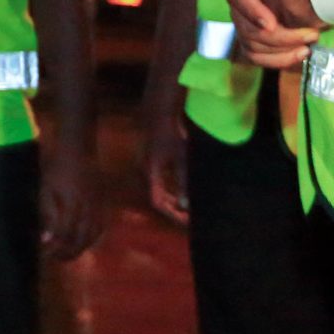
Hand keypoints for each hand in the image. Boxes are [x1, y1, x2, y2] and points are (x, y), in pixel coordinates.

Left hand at [40, 143, 101, 260]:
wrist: (78, 149)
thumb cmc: (56, 167)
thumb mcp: (45, 188)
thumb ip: (47, 214)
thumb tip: (46, 239)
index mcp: (72, 206)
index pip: (65, 236)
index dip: (55, 248)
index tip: (44, 254)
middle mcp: (88, 210)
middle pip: (80, 240)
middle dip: (67, 253)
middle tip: (54, 258)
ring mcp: (98, 207)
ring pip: (92, 236)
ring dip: (79, 248)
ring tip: (66, 254)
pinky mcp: (103, 204)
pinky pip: (100, 227)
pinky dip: (92, 238)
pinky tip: (83, 241)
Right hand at [142, 111, 189, 226]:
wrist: (159, 112)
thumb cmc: (172, 134)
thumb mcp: (181, 159)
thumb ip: (182, 181)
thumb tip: (185, 205)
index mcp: (151, 173)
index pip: (158, 202)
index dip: (172, 214)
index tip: (187, 222)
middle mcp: (144, 171)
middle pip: (156, 197)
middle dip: (172, 208)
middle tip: (188, 217)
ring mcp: (145, 164)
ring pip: (157, 189)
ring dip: (171, 198)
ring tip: (186, 206)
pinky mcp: (149, 159)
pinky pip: (158, 180)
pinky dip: (168, 188)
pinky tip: (180, 188)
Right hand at [231, 0, 324, 68]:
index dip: (252, 9)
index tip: (272, 23)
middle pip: (245, 25)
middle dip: (280, 36)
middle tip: (311, 34)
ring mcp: (245, 19)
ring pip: (251, 43)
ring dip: (282, 49)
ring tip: (309, 44)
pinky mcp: (254, 38)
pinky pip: (257, 55)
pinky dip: (279, 59)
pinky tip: (302, 54)